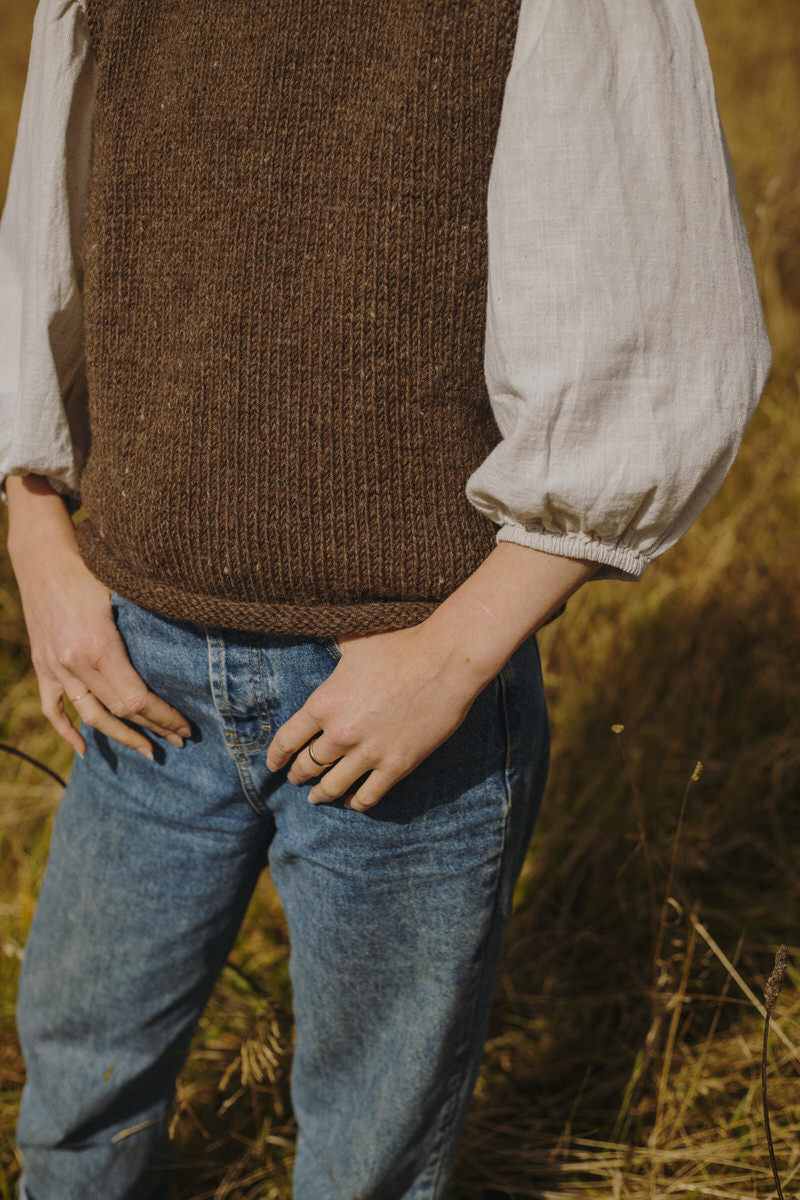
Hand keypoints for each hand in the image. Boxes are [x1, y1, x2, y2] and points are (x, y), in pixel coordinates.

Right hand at [7, 474, 191, 759]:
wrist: (42, 557)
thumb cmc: (91, 569)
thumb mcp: (124, 592)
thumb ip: (149, 625)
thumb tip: (192, 647)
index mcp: (100, 645)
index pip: (136, 699)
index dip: (163, 717)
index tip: (185, 727)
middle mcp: (75, 663)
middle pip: (119, 711)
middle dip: (153, 728)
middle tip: (179, 740)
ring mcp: (55, 668)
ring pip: (90, 716)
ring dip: (120, 738)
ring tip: (147, 750)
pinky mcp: (43, 666)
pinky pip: (54, 709)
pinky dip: (68, 732)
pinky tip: (86, 750)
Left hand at [264, 622, 487, 810]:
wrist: (445, 659)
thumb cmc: (400, 643)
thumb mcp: (355, 641)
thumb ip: (333, 648)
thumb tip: (318, 626)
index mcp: (324, 704)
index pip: (287, 739)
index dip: (275, 755)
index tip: (272, 764)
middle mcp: (340, 733)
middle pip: (307, 765)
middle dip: (297, 774)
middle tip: (295, 778)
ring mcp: (369, 753)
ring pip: (333, 787)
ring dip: (322, 794)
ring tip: (317, 798)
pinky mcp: (397, 766)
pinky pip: (368, 796)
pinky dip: (357, 802)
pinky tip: (353, 802)